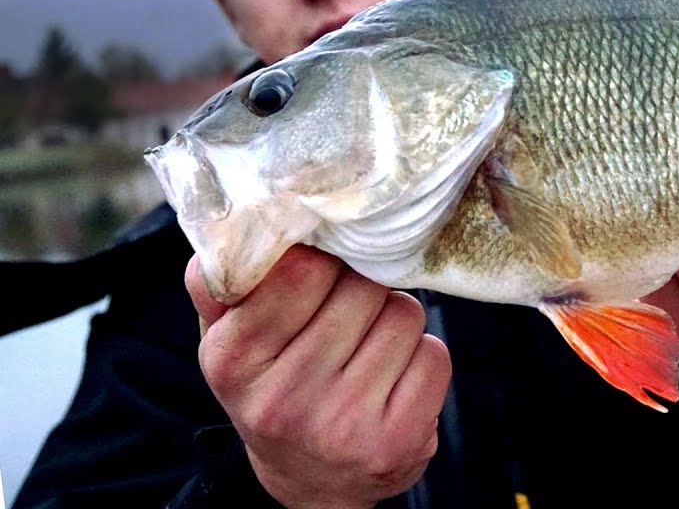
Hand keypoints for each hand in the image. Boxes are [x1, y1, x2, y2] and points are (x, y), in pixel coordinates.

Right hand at [186, 245, 450, 508]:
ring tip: (366, 345)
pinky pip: (435, 355)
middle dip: (363, 284)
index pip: (302, 269)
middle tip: (347, 307)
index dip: (325, 253)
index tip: (324, 260)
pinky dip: (422, 356)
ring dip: (394, 318)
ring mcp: (343, 426)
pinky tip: (393, 377)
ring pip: (404, 315)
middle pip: (362, 287)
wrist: (310, 481)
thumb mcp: (228, 336)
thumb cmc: (272, 384)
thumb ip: (224, 277)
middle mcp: (284, 399)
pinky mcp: (397, 443)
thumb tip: (236, 217)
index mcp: (233, 359)